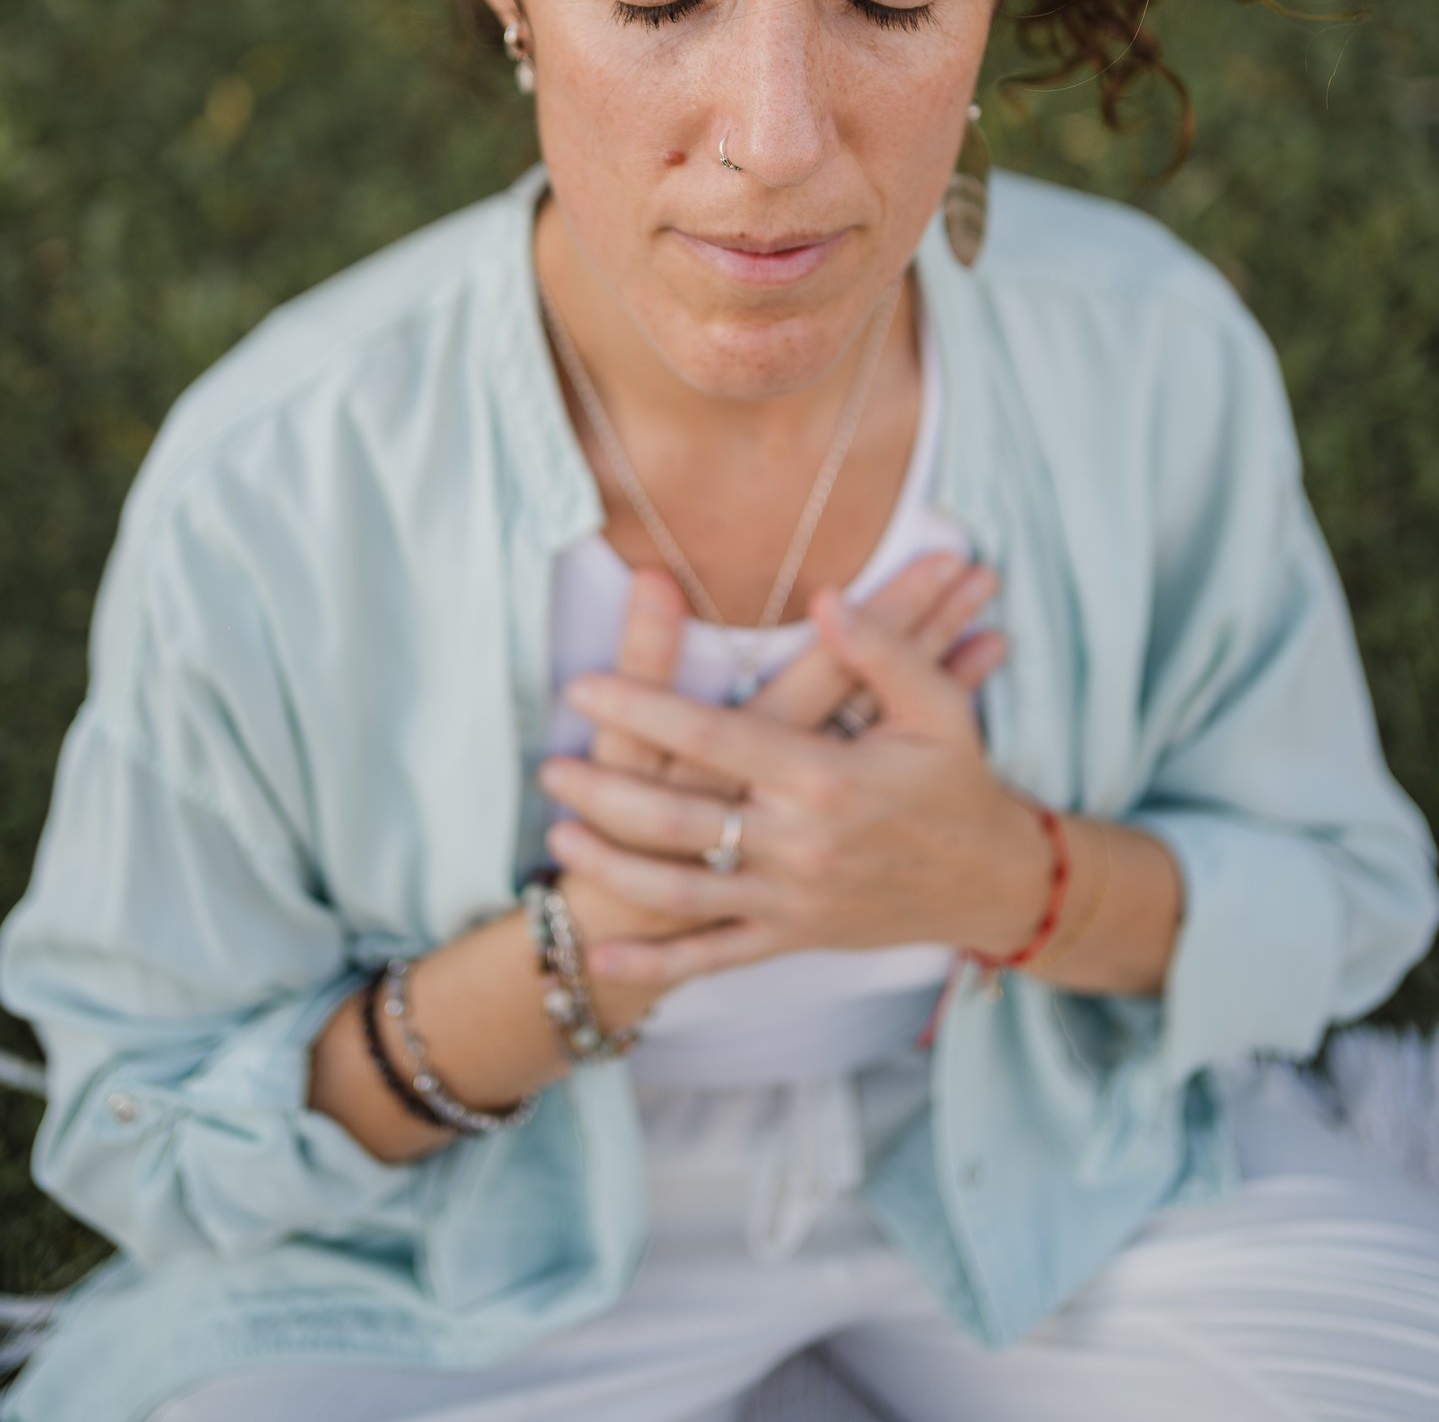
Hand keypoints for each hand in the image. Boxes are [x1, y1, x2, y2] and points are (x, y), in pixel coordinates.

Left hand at [538, 585, 1036, 987]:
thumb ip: (881, 650)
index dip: (644, 708)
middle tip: (548, 767)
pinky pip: (716, 957)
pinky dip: (658, 965)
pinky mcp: (794, 937)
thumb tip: (825, 598)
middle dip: (604, 793)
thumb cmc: (960, 782)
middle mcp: (801, 843)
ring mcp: (793, 898)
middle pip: (678, 819)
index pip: (714, 737)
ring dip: (613, 867)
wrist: (993, 883)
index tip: (584, 686)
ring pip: (682, 892)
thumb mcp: (940, 706)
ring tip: (559, 836)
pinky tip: (606, 957)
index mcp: (827, 777)